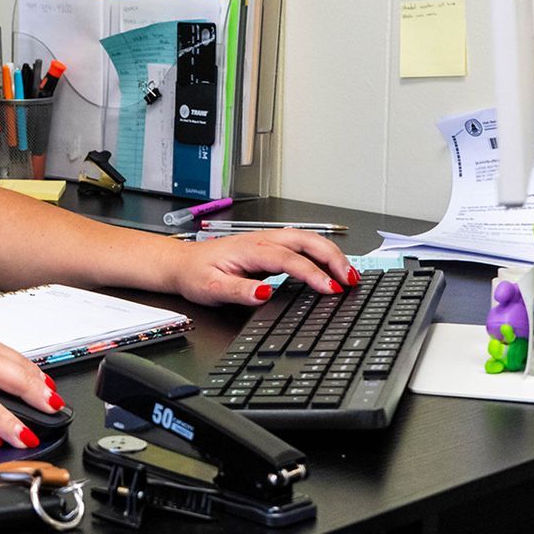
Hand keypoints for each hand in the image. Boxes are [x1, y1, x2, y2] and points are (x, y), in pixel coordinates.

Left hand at [166, 230, 356, 305]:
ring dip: (331, 254)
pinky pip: (303, 246)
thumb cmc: (196, 274)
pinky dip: (322, 254)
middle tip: (351, 280)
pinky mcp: (270, 248)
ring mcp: (268, 241)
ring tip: (350, 275)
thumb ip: (238, 291)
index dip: (313, 274)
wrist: (183, 263)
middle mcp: (262, 240)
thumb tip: (265, 293)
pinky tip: (332, 268)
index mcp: (250, 249)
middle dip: (333, 258)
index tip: (330, 289)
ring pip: (308, 240)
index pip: (289, 259)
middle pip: (307, 241)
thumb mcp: (211, 288)